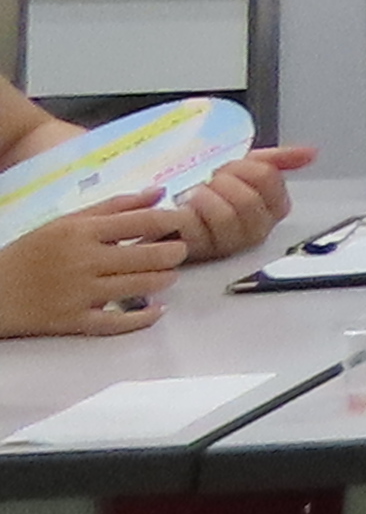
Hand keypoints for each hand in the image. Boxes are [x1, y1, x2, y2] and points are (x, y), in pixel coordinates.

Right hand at [0, 196, 181, 337]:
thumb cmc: (33, 252)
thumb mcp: (68, 221)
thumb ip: (115, 206)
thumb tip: (160, 191)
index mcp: (82, 232)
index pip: (140, 222)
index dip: (171, 221)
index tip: (185, 222)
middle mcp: (83, 261)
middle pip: (146, 256)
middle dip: (174, 253)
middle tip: (182, 250)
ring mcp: (79, 293)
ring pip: (138, 287)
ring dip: (164, 280)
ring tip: (170, 274)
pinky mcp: (74, 321)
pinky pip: (117, 323)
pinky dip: (144, 317)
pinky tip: (159, 309)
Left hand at [164, 146, 310, 264]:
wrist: (173, 211)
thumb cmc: (211, 192)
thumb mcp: (244, 169)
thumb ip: (278, 160)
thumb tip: (311, 153)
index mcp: (274, 207)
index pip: (267, 177)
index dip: (243, 167)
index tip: (231, 168)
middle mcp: (258, 229)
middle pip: (247, 199)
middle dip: (223, 183)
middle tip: (210, 182)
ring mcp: (231, 244)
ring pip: (226, 216)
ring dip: (205, 197)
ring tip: (194, 195)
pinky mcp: (202, 253)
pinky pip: (196, 229)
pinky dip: (186, 213)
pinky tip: (183, 209)